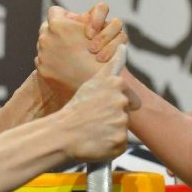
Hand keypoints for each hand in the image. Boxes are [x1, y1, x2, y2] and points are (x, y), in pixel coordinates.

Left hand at [36, 5, 124, 91]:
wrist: (97, 85)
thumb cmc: (102, 54)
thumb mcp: (98, 29)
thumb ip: (82, 20)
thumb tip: (70, 18)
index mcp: (58, 25)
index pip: (56, 11)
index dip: (66, 17)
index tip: (73, 27)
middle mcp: (46, 37)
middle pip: (48, 27)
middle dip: (59, 32)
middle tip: (73, 42)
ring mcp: (42, 54)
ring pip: (44, 43)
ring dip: (55, 47)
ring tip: (71, 57)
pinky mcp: (41, 70)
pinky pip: (42, 59)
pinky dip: (52, 61)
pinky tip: (66, 66)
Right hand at [59, 44, 139, 162]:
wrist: (62, 135)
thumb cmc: (75, 108)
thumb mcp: (93, 82)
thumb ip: (113, 65)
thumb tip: (124, 47)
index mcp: (115, 83)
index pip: (129, 96)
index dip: (113, 103)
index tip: (100, 106)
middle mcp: (121, 100)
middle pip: (124, 112)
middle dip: (112, 117)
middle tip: (93, 119)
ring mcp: (122, 121)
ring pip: (122, 127)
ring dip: (110, 131)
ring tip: (93, 130)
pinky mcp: (121, 140)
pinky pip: (120, 143)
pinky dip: (110, 145)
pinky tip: (97, 141)